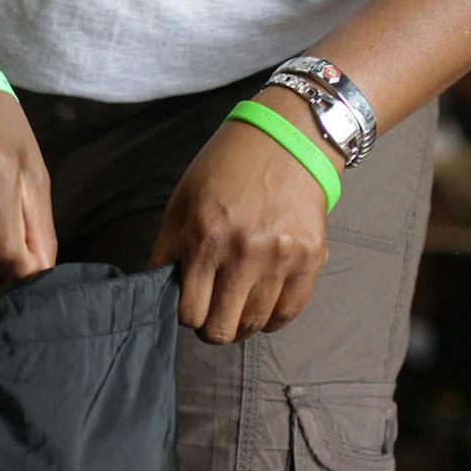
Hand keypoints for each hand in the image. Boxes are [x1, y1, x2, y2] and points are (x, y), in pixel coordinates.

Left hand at [149, 103, 332, 344]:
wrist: (285, 141)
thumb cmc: (225, 169)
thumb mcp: (182, 201)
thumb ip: (169, 248)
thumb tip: (160, 288)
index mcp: (203, 237)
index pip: (188, 312)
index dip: (185, 316)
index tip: (189, 306)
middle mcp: (242, 253)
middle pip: (221, 328)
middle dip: (212, 329)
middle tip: (212, 316)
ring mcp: (279, 258)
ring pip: (255, 325)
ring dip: (243, 324)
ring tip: (237, 309)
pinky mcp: (310, 259)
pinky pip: (289, 312)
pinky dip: (273, 318)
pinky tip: (263, 306)